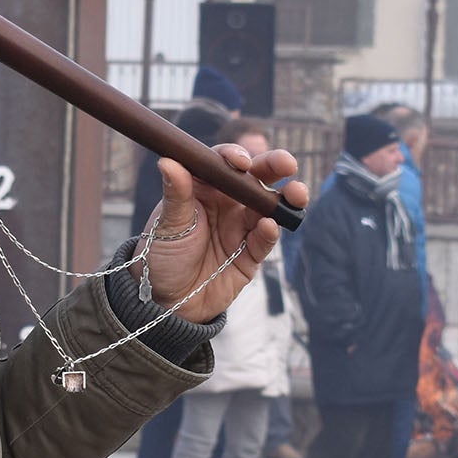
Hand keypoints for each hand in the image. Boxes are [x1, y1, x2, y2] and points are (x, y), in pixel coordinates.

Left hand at [140, 146, 306, 323]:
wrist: (168, 301)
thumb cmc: (161, 257)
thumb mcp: (166, 224)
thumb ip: (175, 194)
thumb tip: (168, 161)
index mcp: (204, 188)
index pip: (223, 163)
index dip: (235, 157)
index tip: (241, 162)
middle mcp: (226, 203)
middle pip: (254, 178)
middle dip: (274, 167)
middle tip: (287, 163)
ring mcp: (241, 228)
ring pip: (269, 207)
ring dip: (285, 198)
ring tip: (295, 193)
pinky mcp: (250, 255)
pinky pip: (264, 240)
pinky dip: (270, 232)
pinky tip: (270, 226)